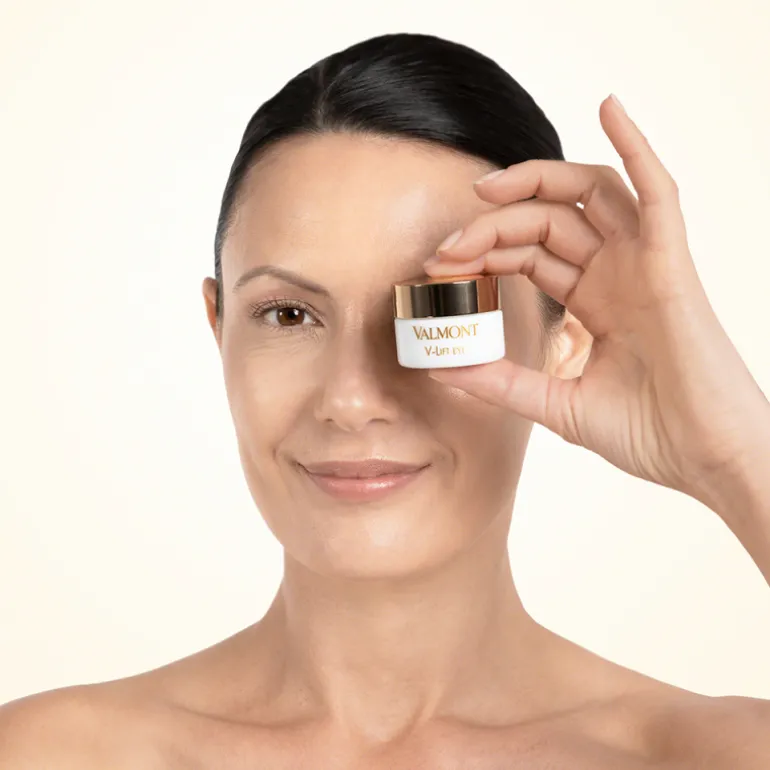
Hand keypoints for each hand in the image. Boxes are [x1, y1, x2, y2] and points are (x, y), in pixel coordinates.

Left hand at [424, 94, 769, 505]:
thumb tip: (444, 368)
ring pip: (590, 195)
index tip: (439, 267)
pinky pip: (658, 191)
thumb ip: (502, 381)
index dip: (483, 254)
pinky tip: (608, 108)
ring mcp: (645, 265)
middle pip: (547, 222)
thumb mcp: (557, 405)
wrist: (705, 460)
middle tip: (445, 247)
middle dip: (491, 227)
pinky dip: (636, 146)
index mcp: (594, 303)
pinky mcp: (672, 265)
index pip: (529, 257)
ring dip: (537, 181)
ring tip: (487, 188)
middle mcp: (618, 275)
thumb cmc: (649, 434)